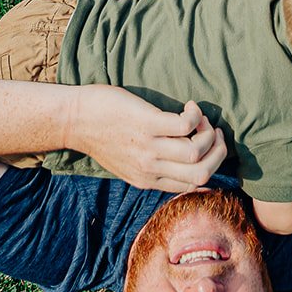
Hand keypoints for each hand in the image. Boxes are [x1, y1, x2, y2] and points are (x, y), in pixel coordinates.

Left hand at [70, 87, 226, 192]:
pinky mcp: (146, 124)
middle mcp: (149, 168)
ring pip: (196, 151)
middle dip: (219, 152)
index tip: (210, 147)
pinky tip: (188, 106)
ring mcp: (148, 147)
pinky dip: (195, 115)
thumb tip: (179, 158)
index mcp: (147, 180)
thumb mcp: (126, 164)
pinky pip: (184, 125)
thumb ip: (150, 167)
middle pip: (201, 173)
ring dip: (209, 133)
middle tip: (214, 133)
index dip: (211, 165)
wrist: (72, 119)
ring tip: (200, 118)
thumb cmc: (100, 135)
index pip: (193, 184)